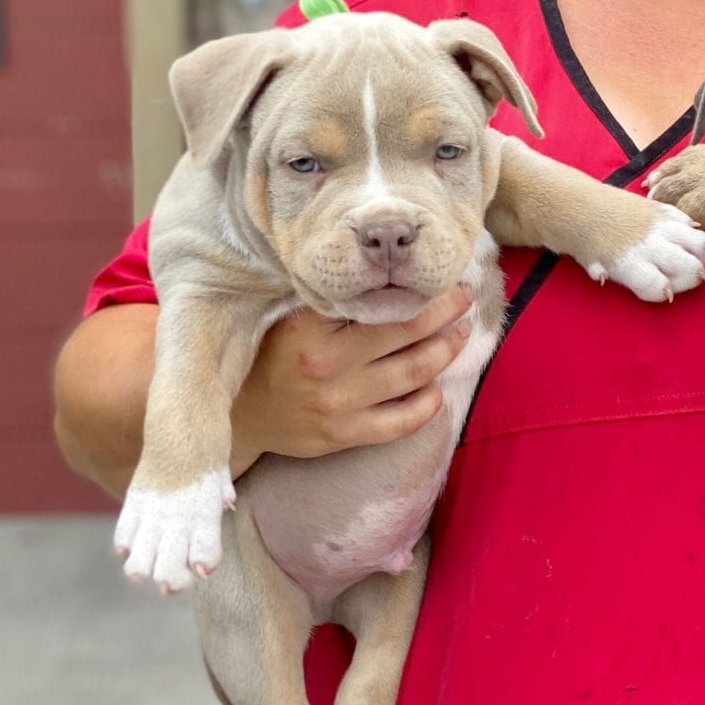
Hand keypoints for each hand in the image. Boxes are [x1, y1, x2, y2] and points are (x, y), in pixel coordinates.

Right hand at [229, 284, 473, 474]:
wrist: (240, 414)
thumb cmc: (270, 353)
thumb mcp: (289, 314)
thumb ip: (331, 296)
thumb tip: (389, 269)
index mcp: (309, 326)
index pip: (377, 300)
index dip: (416, 286)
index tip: (438, 272)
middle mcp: (327, 365)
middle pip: (406, 330)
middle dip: (445, 310)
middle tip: (464, 295)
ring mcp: (338, 404)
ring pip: (414, 373)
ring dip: (445, 350)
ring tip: (460, 333)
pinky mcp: (345, 435)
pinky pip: (403, 421)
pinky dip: (429, 403)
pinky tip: (436, 388)